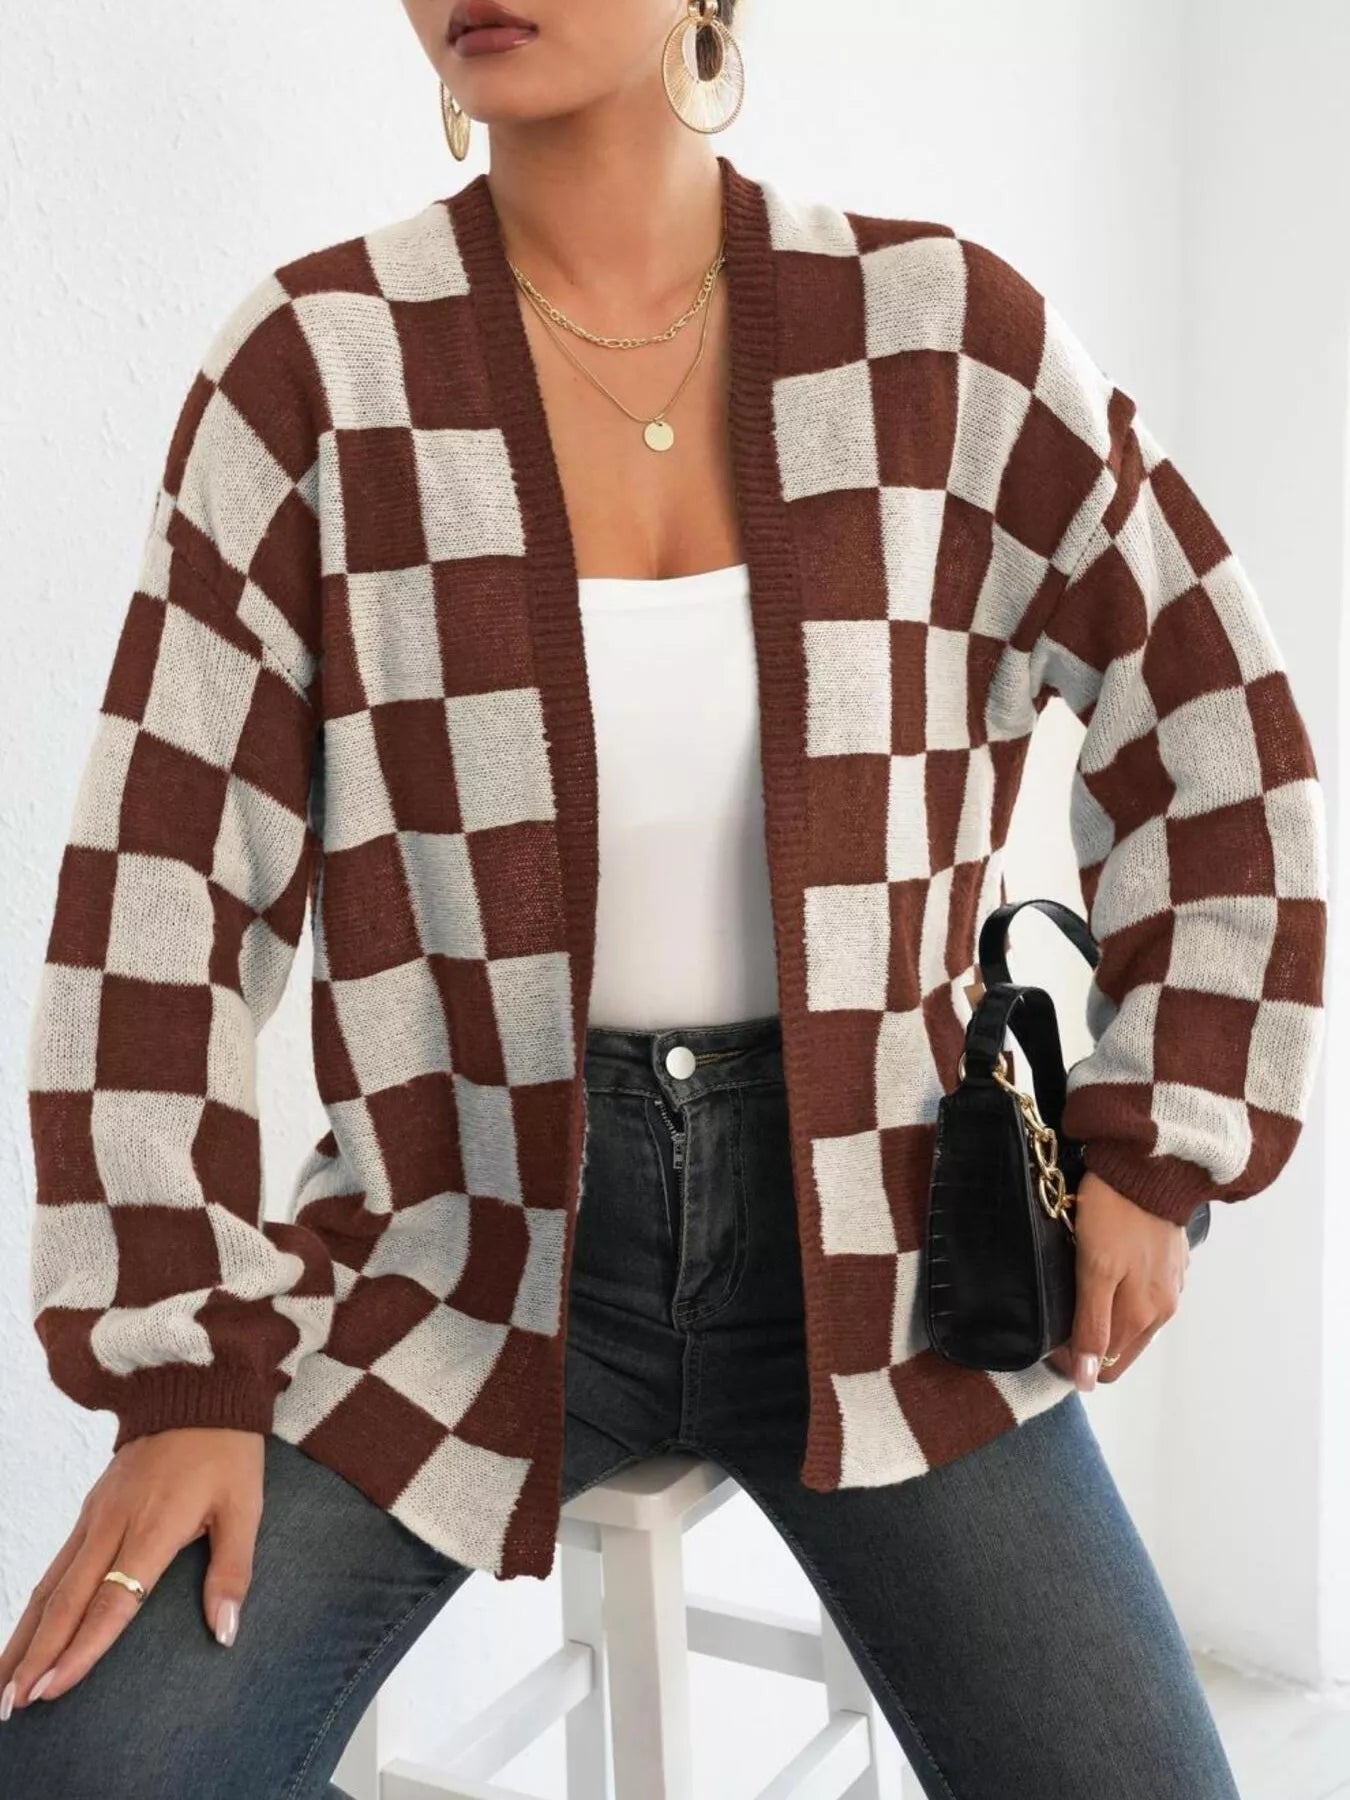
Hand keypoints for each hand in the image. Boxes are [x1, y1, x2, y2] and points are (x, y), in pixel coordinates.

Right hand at [0, 1427, 263, 1716]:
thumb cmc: (226, 1451)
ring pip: (49, 1586)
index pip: (113, 1602)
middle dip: (35, 1658)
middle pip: (65, 1602)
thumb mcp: (245, 1506)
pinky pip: (55, 1565)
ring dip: (23, 1637)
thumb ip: (232, 1570)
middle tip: (11, 1707)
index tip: (52, 1692)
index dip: (81, 1650)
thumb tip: (225, 1633)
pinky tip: (24, 1634)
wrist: (194, 1386)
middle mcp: (113, 1524)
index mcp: (154, 1527)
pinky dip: (34, 1605)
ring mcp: (95, 1515)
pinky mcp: (89, 1509)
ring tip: (3, 1685)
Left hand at [1047, 1171, 1189, 1390]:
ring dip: (1105, 1316)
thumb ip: (1092, 1325)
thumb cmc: (1115, 1213)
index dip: (1074, 1359)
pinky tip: (1105, 1271)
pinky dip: (1122, 1293)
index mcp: (1145, 1315)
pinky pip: (1143, 1293)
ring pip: (1132, 1320)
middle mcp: (1165, 1308)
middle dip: (1090, 1341)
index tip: (1047, 1339)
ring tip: (1076, 1288)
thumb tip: (1088, 1380)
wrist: (1148, 1164)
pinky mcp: (1172, 1262)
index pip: (1106, 1364)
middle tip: (1056, 1313)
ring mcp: (1171, 1284)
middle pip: (1121, 1346)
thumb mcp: (1095, 1271)